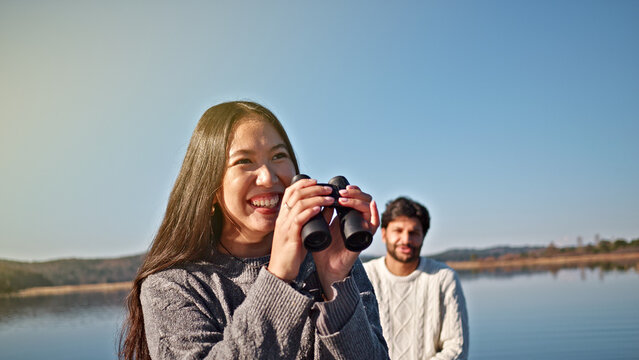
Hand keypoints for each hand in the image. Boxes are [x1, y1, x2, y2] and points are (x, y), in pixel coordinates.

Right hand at [268, 179, 334, 281]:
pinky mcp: (289, 236)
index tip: (317, 181)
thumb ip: (310, 220)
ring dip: (316, 198)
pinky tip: (319, 209)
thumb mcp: (301, 232)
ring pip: (298, 204)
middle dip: (314, 188)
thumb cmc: (292, 252)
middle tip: (328, 189)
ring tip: (329, 198)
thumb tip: (326, 206)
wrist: (281, 271)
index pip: (290, 191)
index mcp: (283, 215)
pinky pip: (298, 219)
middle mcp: (282, 217)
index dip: (303, 183)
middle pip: (296, 194)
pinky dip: (310, 212)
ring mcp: (284, 226)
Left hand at [312, 185, 378, 299]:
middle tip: (341, 192)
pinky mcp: (365, 238)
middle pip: (364, 199)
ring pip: (369, 208)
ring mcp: (362, 228)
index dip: (351, 190)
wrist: (326, 266)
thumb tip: (318, 195)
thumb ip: (321, 213)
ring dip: (358, 200)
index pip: (355, 197)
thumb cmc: (323, 247)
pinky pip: (375, 224)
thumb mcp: (320, 225)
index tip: (339, 187)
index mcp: (348, 216)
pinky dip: (376, 214)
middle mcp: (358, 220)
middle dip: (354, 193)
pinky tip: (371, 206)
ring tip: (343, 199)